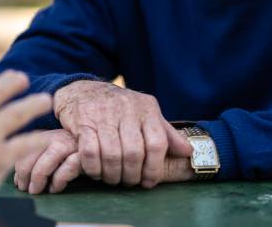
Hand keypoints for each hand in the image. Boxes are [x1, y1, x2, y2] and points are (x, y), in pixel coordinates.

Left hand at [13, 129, 80, 193]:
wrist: (102, 150)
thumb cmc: (73, 157)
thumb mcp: (53, 156)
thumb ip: (37, 162)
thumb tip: (19, 180)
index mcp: (47, 136)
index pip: (25, 147)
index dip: (19, 167)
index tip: (19, 183)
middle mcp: (58, 137)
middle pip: (34, 151)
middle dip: (25, 173)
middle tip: (24, 189)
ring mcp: (72, 145)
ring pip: (50, 158)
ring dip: (39, 176)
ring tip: (35, 191)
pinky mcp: (85, 155)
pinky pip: (69, 167)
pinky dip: (59, 180)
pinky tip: (55, 189)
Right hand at [53, 81, 191, 187]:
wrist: (85, 89)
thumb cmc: (120, 108)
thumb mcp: (146, 114)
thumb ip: (166, 133)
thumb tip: (188, 152)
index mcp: (146, 108)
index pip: (157, 143)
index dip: (154, 168)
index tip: (148, 182)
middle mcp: (127, 109)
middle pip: (134, 153)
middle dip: (131, 175)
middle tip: (128, 182)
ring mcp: (103, 114)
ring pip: (112, 154)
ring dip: (113, 174)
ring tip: (113, 179)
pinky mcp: (83, 121)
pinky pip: (90, 151)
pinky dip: (94, 168)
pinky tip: (96, 172)